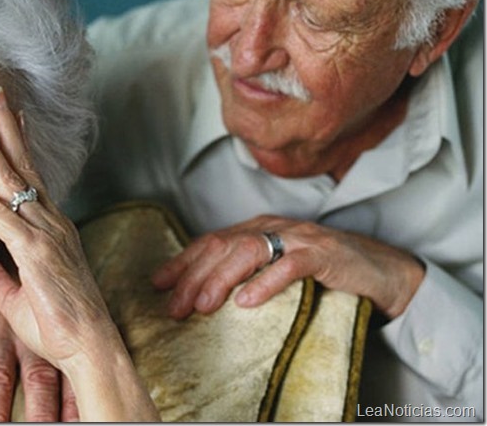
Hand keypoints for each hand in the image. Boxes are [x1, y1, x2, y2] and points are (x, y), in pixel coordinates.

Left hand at [0, 86, 157, 420]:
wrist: (88, 347)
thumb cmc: (60, 326)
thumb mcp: (18, 298)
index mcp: (52, 230)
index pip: (32, 179)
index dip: (17, 148)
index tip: (7, 119)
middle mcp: (51, 223)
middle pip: (24, 167)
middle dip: (4, 130)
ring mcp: (45, 234)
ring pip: (12, 181)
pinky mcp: (34, 252)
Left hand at [152, 215, 424, 319]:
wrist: (379, 269)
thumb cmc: (322, 272)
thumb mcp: (275, 267)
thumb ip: (244, 272)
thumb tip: (201, 294)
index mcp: (256, 228)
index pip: (210, 241)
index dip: (182, 262)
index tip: (157, 285)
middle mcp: (272, 227)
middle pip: (222, 246)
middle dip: (193, 277)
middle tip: (176, 307)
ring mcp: (297, 238)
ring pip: (249, 251)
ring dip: (221, 279)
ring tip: (204, 305)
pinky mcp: (323, 254)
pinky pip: (290, 265)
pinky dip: (266, 283)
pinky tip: (247, 302)